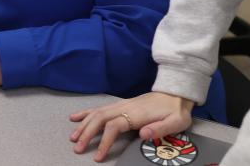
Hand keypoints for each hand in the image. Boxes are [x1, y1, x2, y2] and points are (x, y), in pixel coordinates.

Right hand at [69, 92, 193, 161]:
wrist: (176, 93)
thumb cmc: (176, 110)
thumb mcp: (175, 122)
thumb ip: (160, 128)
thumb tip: (143, 133)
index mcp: (136, 114)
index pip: (114, 126)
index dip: (104, 141)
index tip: (97, 156)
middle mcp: (126, 107)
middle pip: (100, 118)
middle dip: (87, 133)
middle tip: (77, 148)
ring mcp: (122, 104)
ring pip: (97, 112)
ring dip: (84, 124)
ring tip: (73, 137)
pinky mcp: (122, 104)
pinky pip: (100, 108)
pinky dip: (86, 113)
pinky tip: (75, 117)